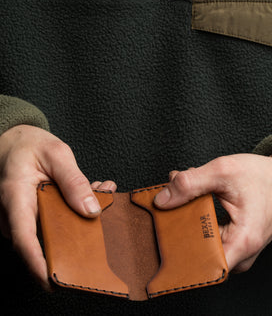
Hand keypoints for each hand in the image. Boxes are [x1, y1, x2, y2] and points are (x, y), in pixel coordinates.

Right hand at [0, 125, 116, 288]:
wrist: (14, 142)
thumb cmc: (29, 145)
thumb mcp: (56, 154)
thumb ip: (73, 181)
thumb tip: (91, 210)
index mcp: (16, 198)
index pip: (25, 240)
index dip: (40, 265)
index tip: (56, 281)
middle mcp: (15, 213)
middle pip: (44, 240)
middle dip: (78, 235)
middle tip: (105, 215)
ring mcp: (22, 216)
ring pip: (53, 230)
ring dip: (80, 217)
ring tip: (103, 192)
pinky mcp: (32, 214)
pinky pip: (54, 220)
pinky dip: (75, 208)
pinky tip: (94, 191)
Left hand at [154, 153, 271, 272]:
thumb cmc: (262, 177)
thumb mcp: (223, 171)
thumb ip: (189, 184)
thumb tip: (163, 200)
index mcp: (243, 241)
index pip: (204, 266)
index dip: (180, 253)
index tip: (165, 236)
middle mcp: (242, 252)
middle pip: (199, 254)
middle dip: (180, 228)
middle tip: (172, 205)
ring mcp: (239, 250)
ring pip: (202, 245)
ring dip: (189, 222)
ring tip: (186, 199)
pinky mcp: (236, 243)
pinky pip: (210, 239)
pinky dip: (198, 221)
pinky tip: (194, 202)